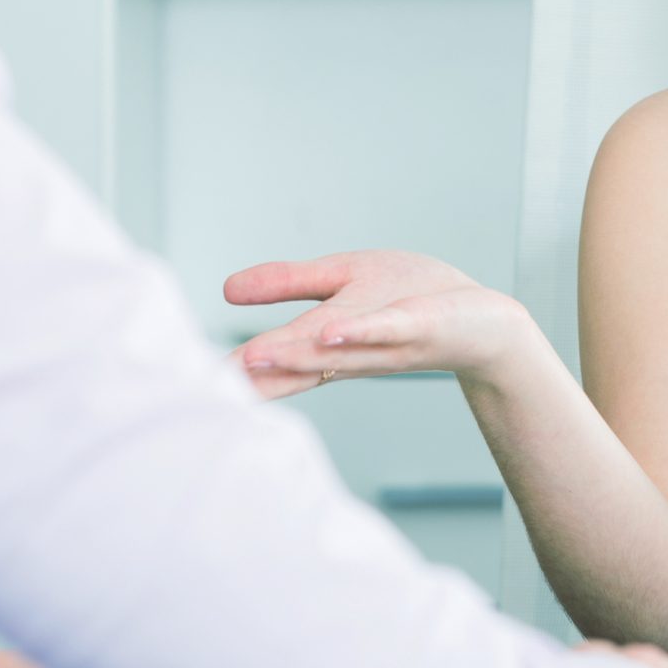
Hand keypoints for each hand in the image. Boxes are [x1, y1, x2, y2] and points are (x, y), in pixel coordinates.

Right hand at [224, 250, 535, 398]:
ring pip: (333, 352)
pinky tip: (332, 333)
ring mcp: (385, 342)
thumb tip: (225, 289)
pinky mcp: (420, 326)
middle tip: (200, 388)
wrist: (486, 322)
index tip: (181, 387)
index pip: (269, 360)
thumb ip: (289, 284)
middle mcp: (349, 352)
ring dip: (293, 356)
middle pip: (293, 367)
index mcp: (325, 343)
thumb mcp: (343, 280)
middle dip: (249, 376)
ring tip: (251, 357)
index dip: (229, 371)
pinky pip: (386, 329)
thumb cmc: (415, 298)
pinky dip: (360, 332)